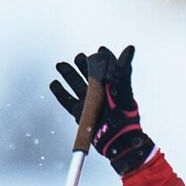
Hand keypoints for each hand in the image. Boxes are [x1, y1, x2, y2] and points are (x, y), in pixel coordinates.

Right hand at [49, 45, 156, 176]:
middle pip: (89, 75)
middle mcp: (100, 93)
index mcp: (112, 86)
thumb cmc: (124, 114)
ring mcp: (89, 103)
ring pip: (76, 85)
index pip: (107, 68)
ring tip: (61, 65)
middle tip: (79, 56)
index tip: (100, 50)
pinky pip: (67, 101)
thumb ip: (124, 69)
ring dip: (68, 74)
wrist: (117, 138)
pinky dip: (60, 92)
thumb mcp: (123, 88)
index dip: (103, 58)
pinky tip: (54, 83)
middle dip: (82, 64)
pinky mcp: (80, 113)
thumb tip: (130, 48)